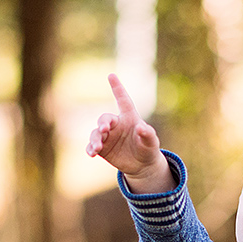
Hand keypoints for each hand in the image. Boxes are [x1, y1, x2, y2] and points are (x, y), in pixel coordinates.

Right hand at [86, 74, 171, 192]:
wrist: (142, 165)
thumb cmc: (148, 148)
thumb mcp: (152, 142)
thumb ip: (148, 133)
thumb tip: (141, 127)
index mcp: (129, 118)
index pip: (123, 100)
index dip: (117, 88)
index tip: (112, 76)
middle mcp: (116, 125)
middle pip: (105, 119)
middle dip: (103, 123)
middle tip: (104, 129)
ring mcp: (107, 136)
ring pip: (96, 133)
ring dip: (95, 139)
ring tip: (98, 148)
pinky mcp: (102, 148)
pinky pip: (92, 146)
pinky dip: (90, 149)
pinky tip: (92, 153)